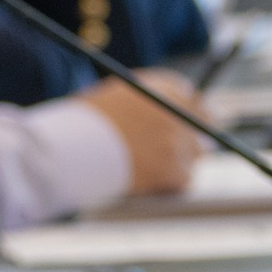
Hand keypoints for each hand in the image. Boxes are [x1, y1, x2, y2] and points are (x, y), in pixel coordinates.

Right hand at [79, 69, 202, 195]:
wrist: (70, 151)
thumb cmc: (84, 122)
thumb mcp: (116, 94)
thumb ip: (147, 99)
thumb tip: (170, 107)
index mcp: (164, 88)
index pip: (191, 98)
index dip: (186, 112)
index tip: (182, 123)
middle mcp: (177, 112)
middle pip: (201, 125)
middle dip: (190, 136)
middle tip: (175, 148)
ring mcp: (178, 143)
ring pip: (194, 154)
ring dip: (178, 160)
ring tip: (148, 165)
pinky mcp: (175, 171)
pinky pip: (185, 178)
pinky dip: (170, 182)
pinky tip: (148, 180)